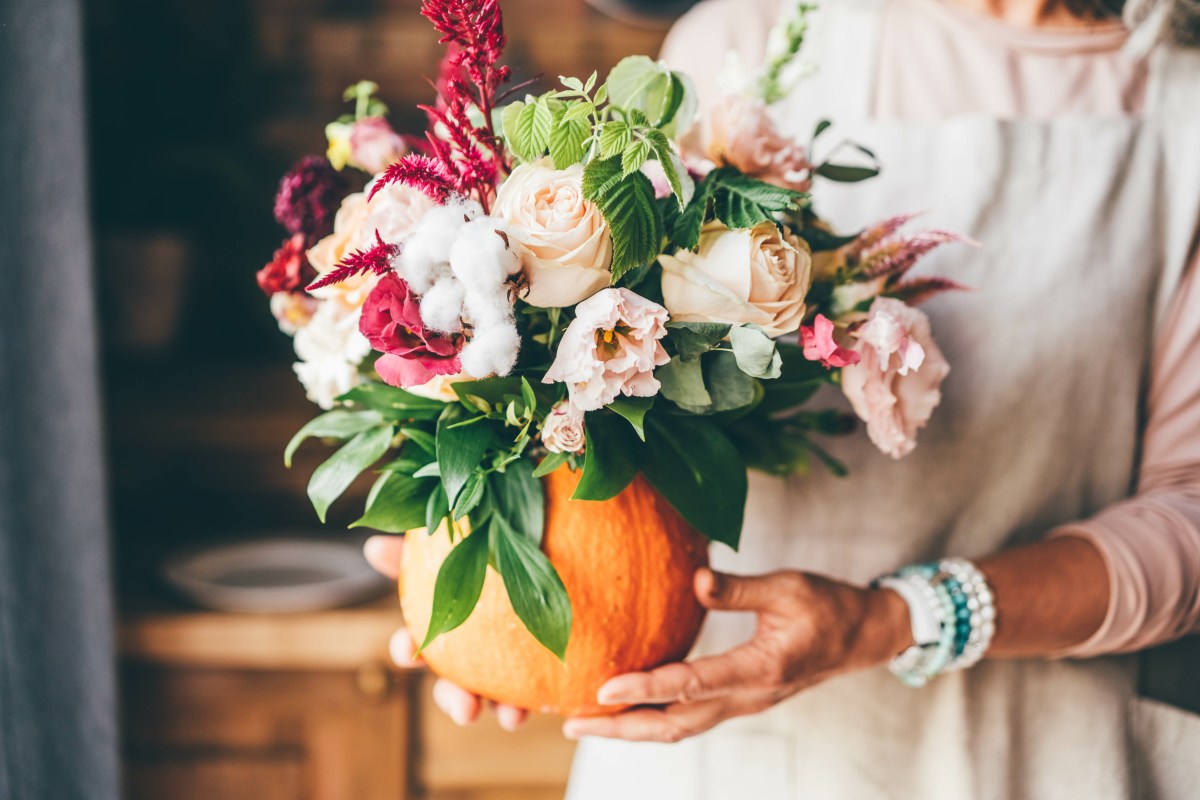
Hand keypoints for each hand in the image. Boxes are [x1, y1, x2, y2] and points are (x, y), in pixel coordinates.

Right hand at [363, 535, 529, 731]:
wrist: (548, 560)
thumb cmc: (484, 558)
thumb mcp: (454, 550)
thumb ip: (418, 552)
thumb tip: (371, 547)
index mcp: (441, 630)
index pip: (415, 646)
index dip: (408, 650)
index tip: (408, 648)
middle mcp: (467, 658)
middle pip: (452, 688)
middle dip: (455, 700)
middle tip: (466, 709)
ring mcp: (501, 670)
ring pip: (497, 699)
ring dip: (501, 711)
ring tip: (514, 718)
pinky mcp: (536, 673)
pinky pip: (537, 691)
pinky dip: (541, 697)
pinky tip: (553, 698)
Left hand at [561, 567, 910, 742]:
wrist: (863, 636)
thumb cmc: (827, 606)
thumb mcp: (788, 587)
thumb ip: (741, 588)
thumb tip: (696, 578)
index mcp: (760, 669)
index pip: (691, 684)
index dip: (645, 687)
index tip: (602, 689)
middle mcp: (748, 697)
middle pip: (674, 725)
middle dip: (622, 729)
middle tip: (573, 724)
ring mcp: (743, 704)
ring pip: (680, 728)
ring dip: (633, 730)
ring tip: (588, 723)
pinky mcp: (740, 700)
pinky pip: (690, 718)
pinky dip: (654, 718)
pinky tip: (628, 708)